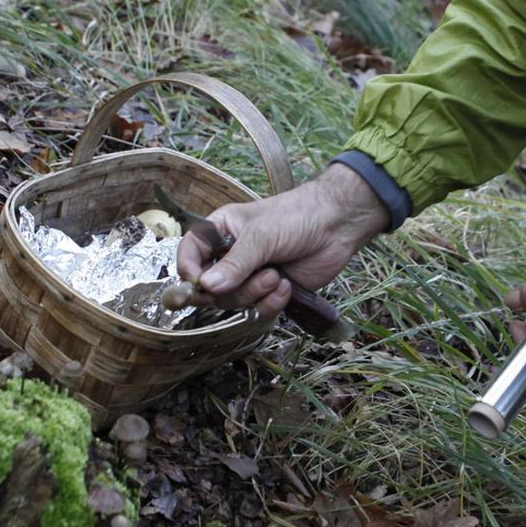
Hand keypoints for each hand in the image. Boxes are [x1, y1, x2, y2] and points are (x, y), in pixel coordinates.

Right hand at [174, 164, 390, 318]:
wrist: (337, 225)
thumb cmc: (296, 216)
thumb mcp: (261, 235)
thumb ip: (234, 263)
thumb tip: (206, 288)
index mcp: (219, 232)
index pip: (188, 255)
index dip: (189, 272)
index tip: (200, 284)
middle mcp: (230, 255)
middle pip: (210, 288)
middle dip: (235, 287)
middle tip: (262, 274)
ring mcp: (249, 275)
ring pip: (234, 302)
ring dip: (256, 293)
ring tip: (277, 276)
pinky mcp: (269, 291)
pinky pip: (257, 309)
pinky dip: (271, 302)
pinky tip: (287, 286)